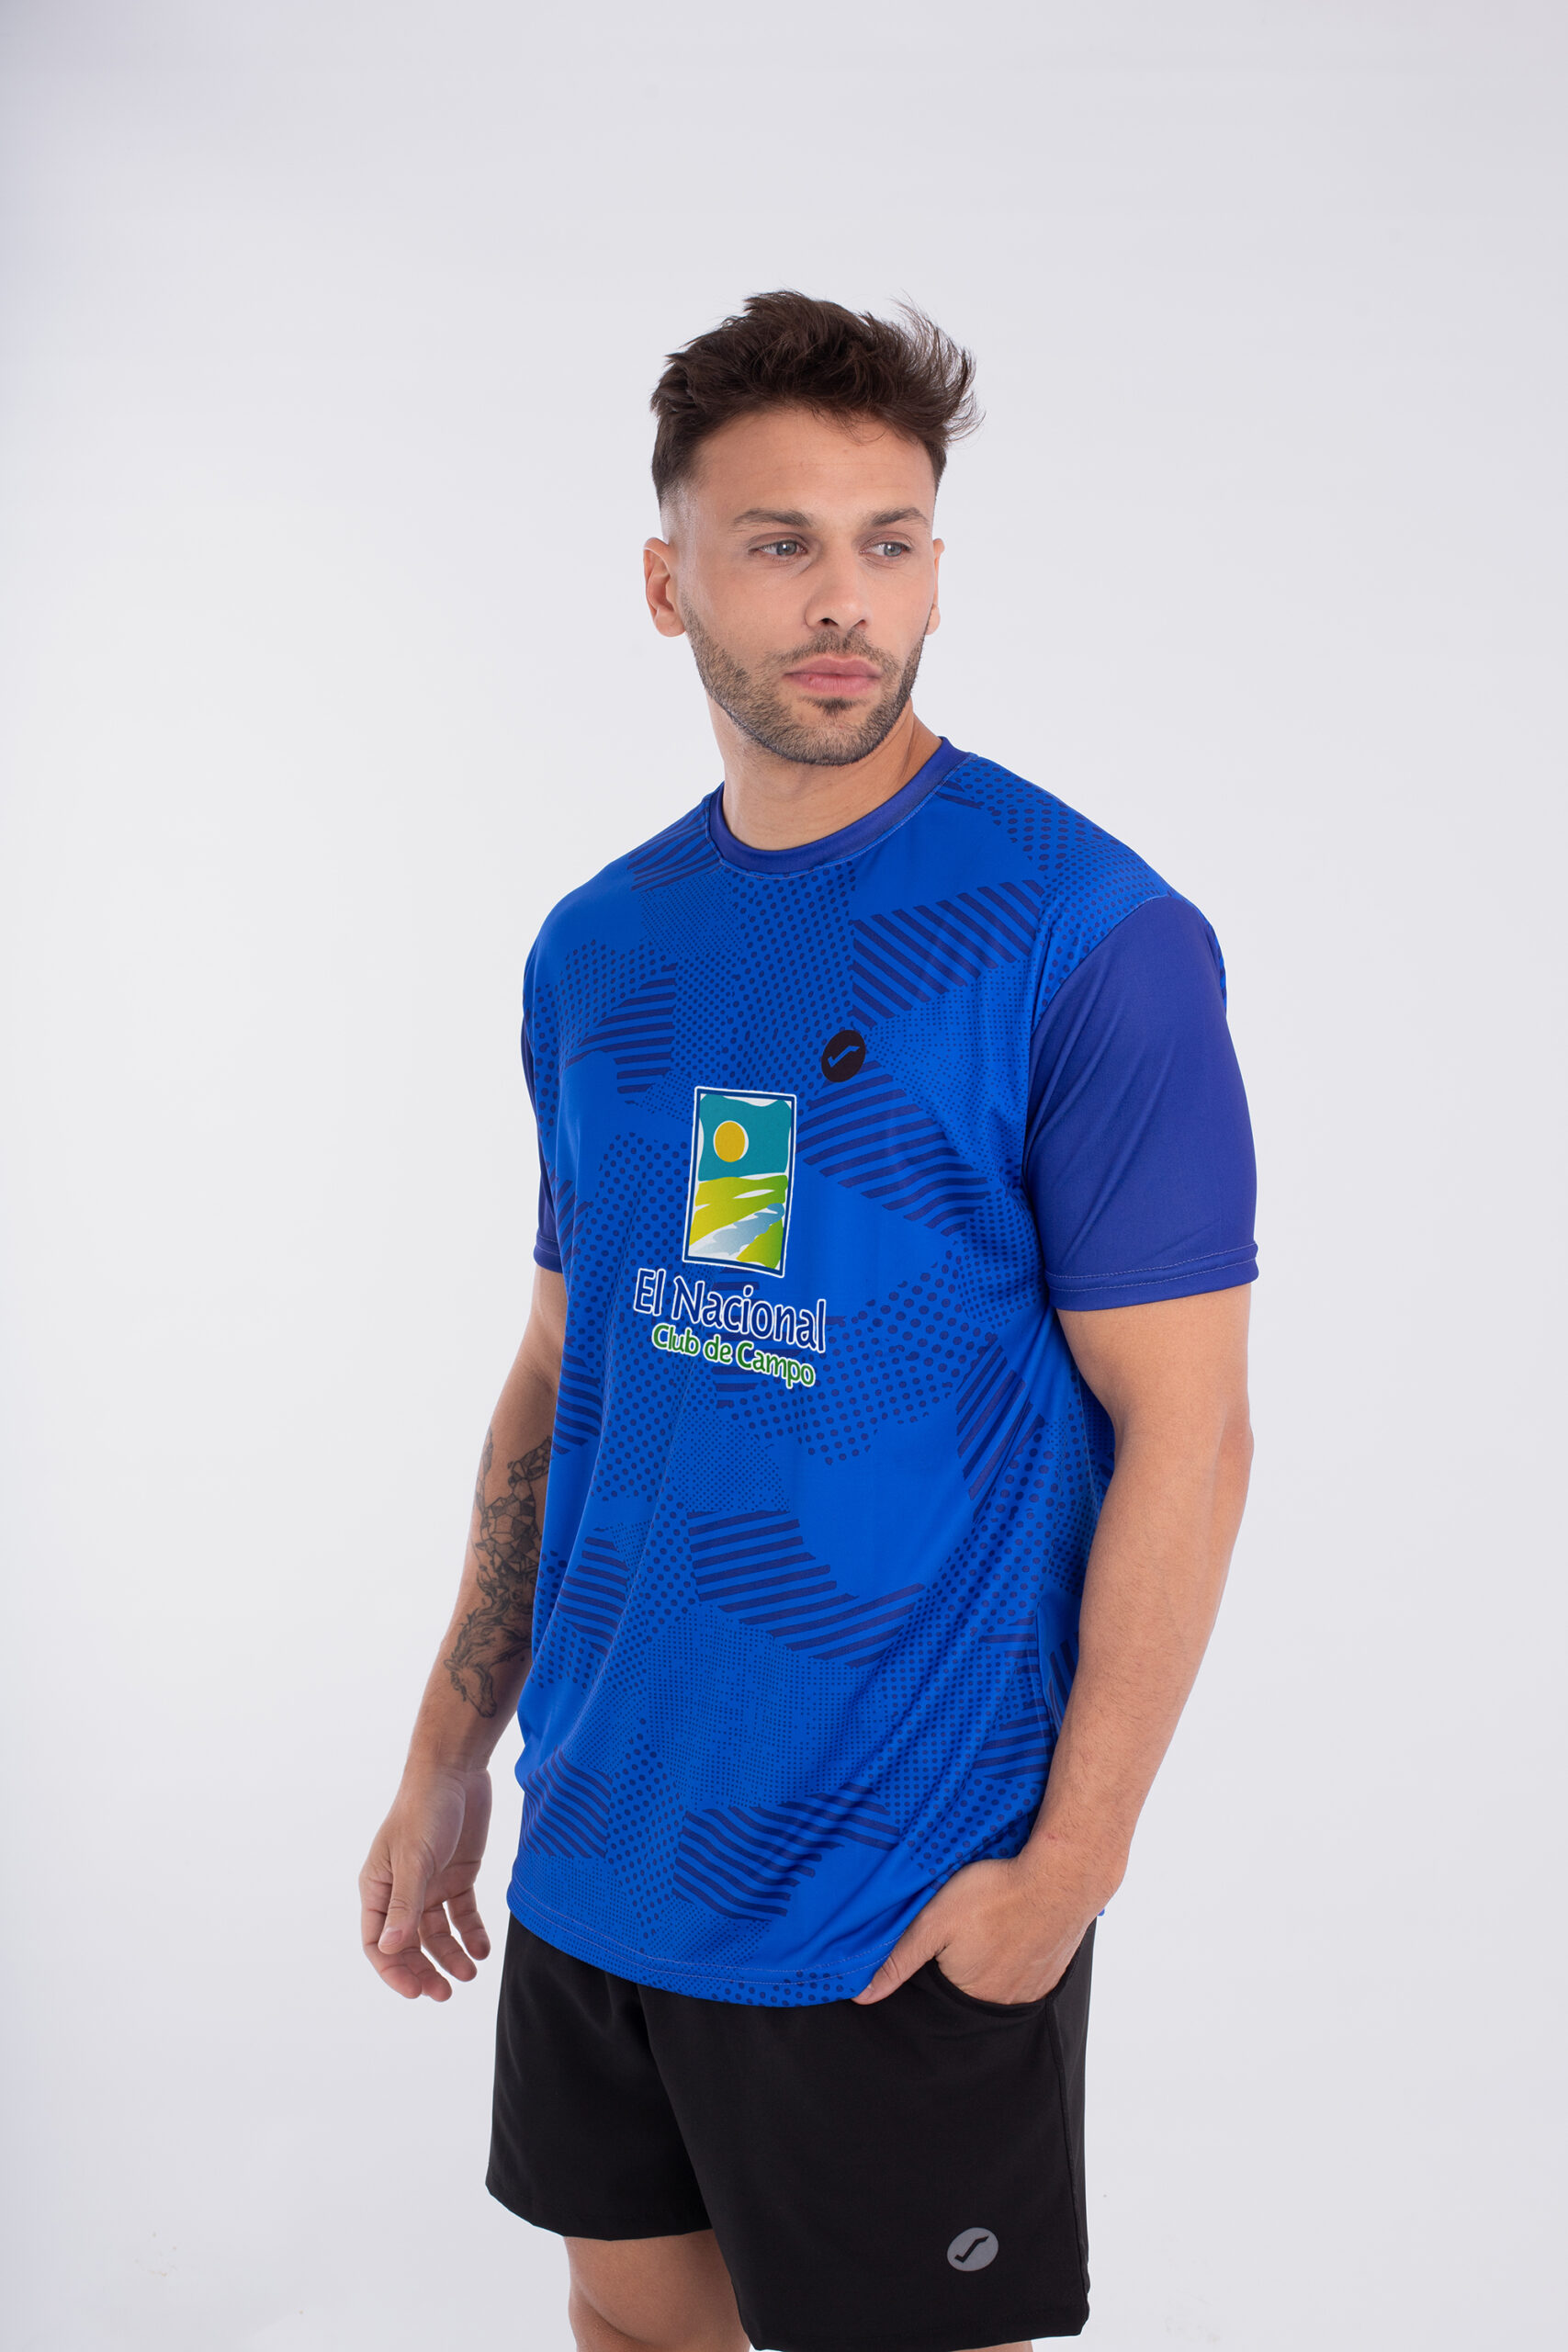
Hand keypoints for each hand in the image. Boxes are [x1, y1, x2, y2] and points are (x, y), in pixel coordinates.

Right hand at [359, 1763, 493, 2000]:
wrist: (456, 1769)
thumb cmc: (424, 1808)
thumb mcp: (414, 1858)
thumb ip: (405, 1904)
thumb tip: (391, 1949)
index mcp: (378, 1887)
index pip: (378, 1943)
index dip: (393, 1970)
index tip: (416, 1991)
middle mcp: (402, 1891)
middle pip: (409, 1944)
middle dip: (425, 1970)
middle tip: (445, 1994)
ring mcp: (430, 1884)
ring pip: (437, 1933)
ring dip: (451, 1956)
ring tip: (470, 1973)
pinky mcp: (458, 1875)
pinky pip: (462, 1914)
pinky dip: (472, 1933)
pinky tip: (482, 1948)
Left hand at [853, 1853, 1097, 2006]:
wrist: (1062, 1876)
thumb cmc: (995, 1893)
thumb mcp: (933, 1921)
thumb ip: (898, 1959)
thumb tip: (862, 1996)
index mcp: (968, 1995)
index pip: (937, 1991)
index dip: (932, 1964)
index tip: (939, 1939)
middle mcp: (1001, 2002)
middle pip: (968, 1987)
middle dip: (962, 1962)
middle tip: (967, 1928)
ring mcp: (1032, 1989)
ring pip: (999, 1979)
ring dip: (991, 1958)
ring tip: (989, 1925)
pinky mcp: (1053, 1972)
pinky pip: (1026, 1972)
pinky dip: (1017, 1954)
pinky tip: (1014, 1927)